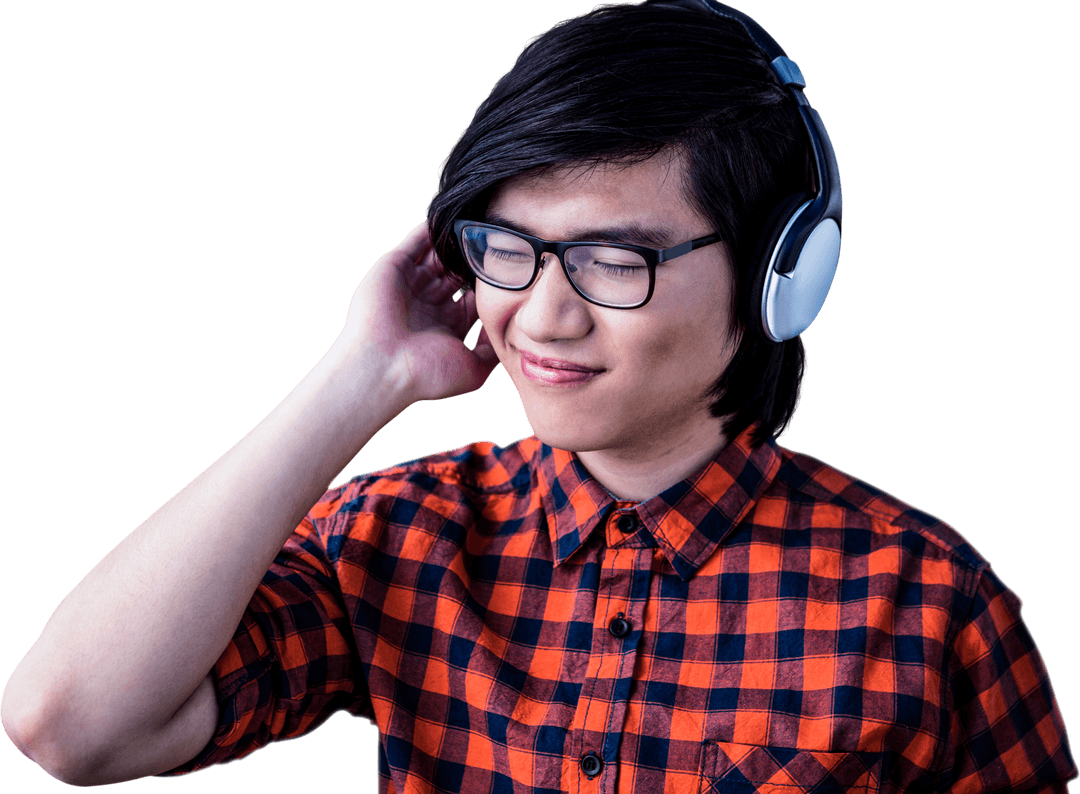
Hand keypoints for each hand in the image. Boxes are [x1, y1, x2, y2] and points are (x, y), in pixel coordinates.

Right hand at [337, 220, 499, 403]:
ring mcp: (412, 284)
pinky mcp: (395, 267)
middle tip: (502, 241)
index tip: (517, 269)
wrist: (382, 368)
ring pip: (440, 255)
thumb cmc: (426, 375)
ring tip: (481, 222)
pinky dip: (431, 229)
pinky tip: (452, 215)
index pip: (476, 296)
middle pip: (459, 273)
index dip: (494, 284)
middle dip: (477, 260)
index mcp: (448, 325)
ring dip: (457, 242)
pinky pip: (416, 242)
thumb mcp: (473, 370)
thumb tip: (510, 331)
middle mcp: (431, 303)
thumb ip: (493, 350)